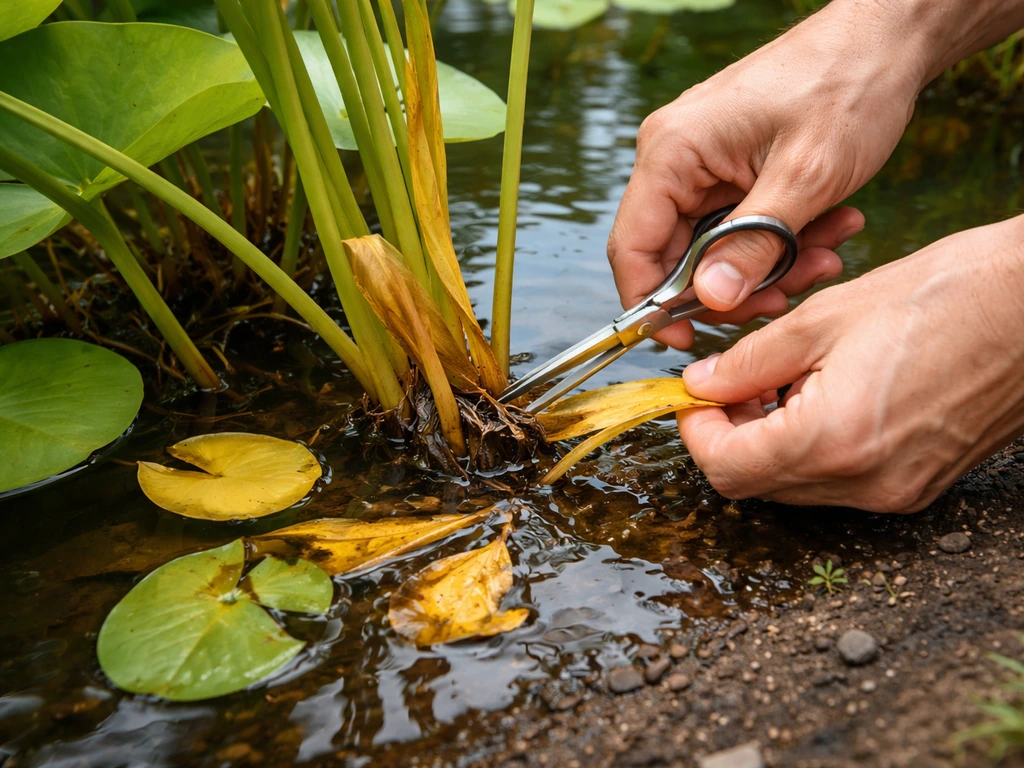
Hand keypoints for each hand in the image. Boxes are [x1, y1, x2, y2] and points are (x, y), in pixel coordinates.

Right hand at [607, 0, 928, 347]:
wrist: (885, 40)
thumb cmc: (846, 85)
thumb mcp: (805, 179)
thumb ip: (752, 245)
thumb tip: (709, 300)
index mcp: (672, 152)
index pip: (633, 246)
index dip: (652, 305)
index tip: (688, 340)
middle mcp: (675, 157)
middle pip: (676, 256)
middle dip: (733, 286)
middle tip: (785, 297)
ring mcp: (702, 164)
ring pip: (714, 248)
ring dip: (768, 265)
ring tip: (825, 254)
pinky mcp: (728, 169)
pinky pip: (738, 226)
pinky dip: (777, 241)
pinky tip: (824, 232)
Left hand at [677, 217, 1023, 512]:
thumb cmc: (947, 295)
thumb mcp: (827, 316)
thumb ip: (751, 360)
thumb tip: (703, 384)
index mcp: (835, 439)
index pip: (728, 469)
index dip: (697, 432)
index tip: (693, 396)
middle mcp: (866, 482)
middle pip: (758, 484)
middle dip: (730, 435)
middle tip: (732, 383)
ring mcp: (896, 490)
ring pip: (795, 485)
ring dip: (769, 441)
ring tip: (782, 380)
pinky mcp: (917, 484)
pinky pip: (838, 480)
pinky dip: (811, 447)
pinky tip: (822, 395)